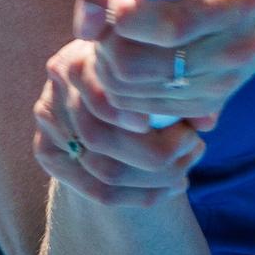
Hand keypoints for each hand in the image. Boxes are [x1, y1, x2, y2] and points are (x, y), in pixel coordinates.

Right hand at [32, 38, 205, 206]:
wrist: (100, 78)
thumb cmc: (138, 67)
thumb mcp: (154, 65)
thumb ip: (180, 87)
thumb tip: (207, 121)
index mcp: (78, 59)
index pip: (100, 96)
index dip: (135, 116)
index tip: (181, 130)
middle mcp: (56, 90)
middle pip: (99, 138)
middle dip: (157, 153)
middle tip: (194, 147)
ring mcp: (47, 124)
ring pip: (104, 171)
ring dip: (155, 178)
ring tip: (188, 168)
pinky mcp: (47, 154)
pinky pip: (98, 191)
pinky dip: (143, 195)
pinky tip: (173, 186)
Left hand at [73, 0, 254, 128]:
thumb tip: (85, 28)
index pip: (171, 26)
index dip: (128, 19)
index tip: (118, 1)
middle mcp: (236, 46)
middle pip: (139, 67)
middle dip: (106, 45)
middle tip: (110, 20)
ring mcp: (226, 81)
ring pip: (133, 95)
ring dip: (110, 68)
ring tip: (120, 36)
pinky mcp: (212, 103)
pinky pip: (145, 111)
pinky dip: (125, 89)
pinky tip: (134, 57)